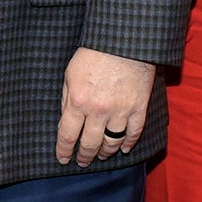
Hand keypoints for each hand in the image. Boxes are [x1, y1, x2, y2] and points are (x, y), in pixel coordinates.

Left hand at [55, 46, 156, 166]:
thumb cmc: (94, 52)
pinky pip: (134, 132)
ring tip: (101, 156)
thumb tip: (66, 119)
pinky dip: (129, 143)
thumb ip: (67, 98)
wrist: (125, 39)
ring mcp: (121, 111)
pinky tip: (124, 149)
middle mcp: (98, 111)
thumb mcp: (70, 73)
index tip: (62, 159)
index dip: (64, 150)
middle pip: (90, 143)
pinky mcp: (139, 107)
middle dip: (84, 156)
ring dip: (105, 153)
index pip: (68, 135)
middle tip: (82, 162)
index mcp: (78, 101)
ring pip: (112, 142)